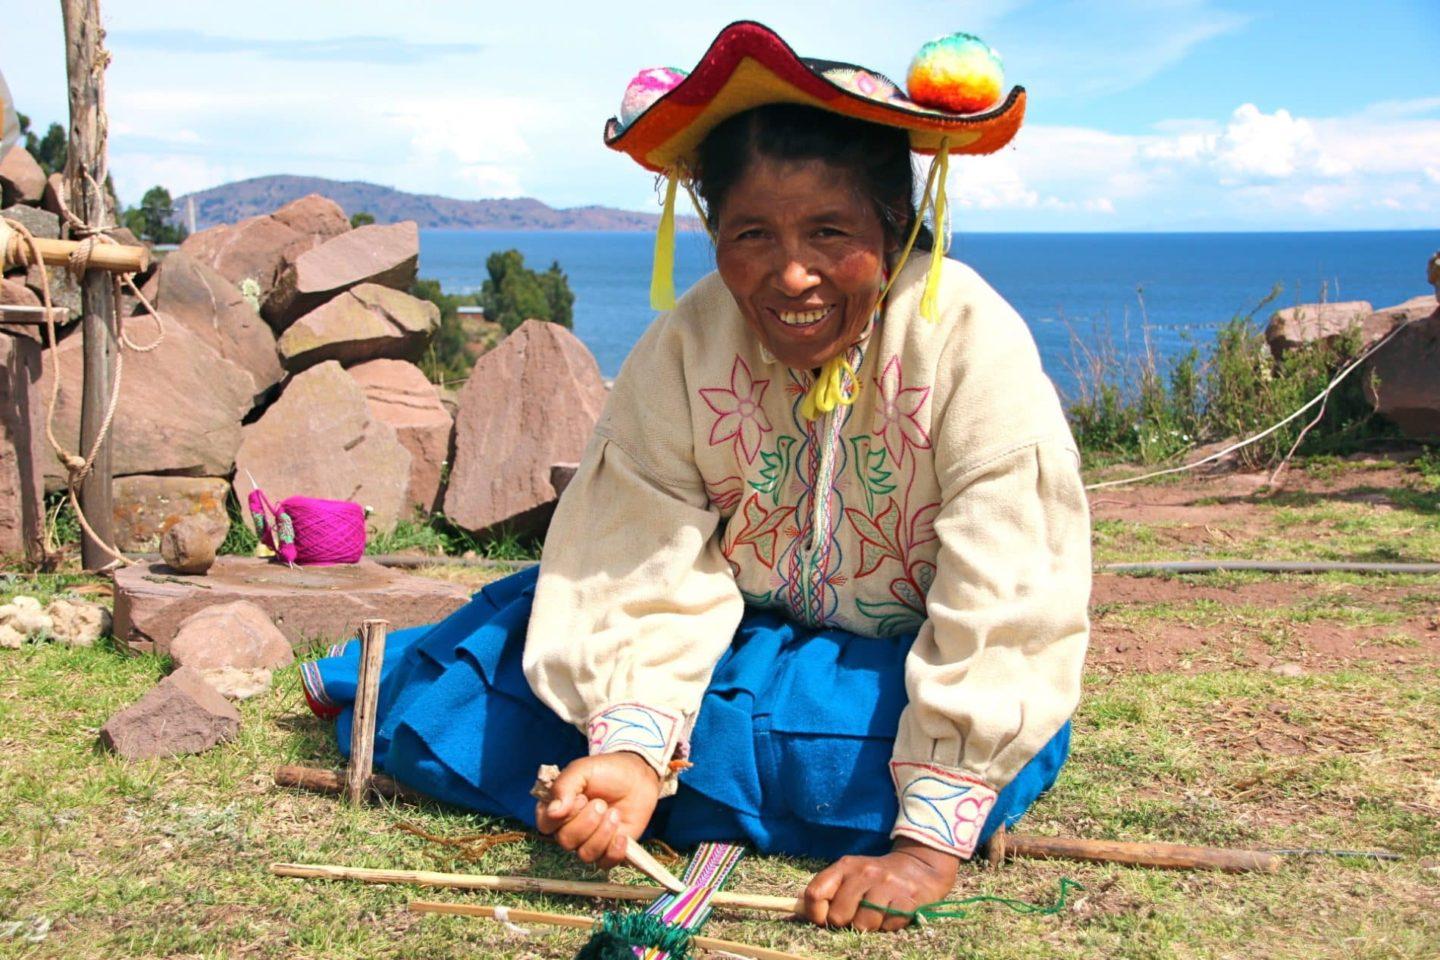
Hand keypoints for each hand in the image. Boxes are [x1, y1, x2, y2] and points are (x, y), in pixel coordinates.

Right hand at [534, 752, 660, 869]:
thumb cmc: (606, 771)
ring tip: (614, 813)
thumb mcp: (582, 770)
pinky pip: (605, 863)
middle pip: (566, 841)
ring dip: (603, 833)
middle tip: (601, 803)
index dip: (562, 817)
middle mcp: (569, 829)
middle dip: (587, 821)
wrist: (637, 776)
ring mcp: (589, 841)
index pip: (545, 825)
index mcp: (556, 809)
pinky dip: (614, 850)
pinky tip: (622, 833)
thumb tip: (553, 811)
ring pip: (585, 854)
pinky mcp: (609, 850)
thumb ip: (564, 786)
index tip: (580, 799)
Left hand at [802, 838, 958, 930]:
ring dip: (869, 926)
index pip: (814, 894)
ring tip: (876, 913)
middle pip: (838, 916)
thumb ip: (826, 890)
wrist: (919, 866)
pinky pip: (888, 926)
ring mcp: (887, 885)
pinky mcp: (907, 899)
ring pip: (863, 925)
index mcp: (844, 866)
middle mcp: (864, 872)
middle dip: (846, 922)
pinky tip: (892, 912)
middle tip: (857, 914)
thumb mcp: (849, 874)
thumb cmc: (876, 877)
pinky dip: (889, 926)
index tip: (824, 919)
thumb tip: (796, 909)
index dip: (815, 914)